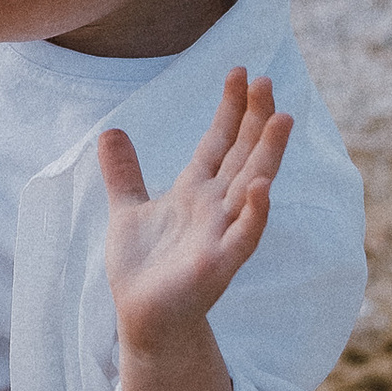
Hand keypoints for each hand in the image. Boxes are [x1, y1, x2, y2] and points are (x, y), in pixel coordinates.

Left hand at [99, 69, 291, 343]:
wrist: (143, 319)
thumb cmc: (143, 269)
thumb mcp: (127, 209)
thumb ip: (124, 172)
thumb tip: (110, 131)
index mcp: (195, 192)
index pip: (219, 142)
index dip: (229, 108)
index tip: (239, 71)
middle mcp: (215, 208)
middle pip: (241, 155)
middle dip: (254, 119)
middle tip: (266, 79)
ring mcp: (221, 235)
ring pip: (251, 188)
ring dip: (267, 154)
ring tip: (281, 118)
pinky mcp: (218, 265)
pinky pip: (242, 237)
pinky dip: (253, 213)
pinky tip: (261, 187)